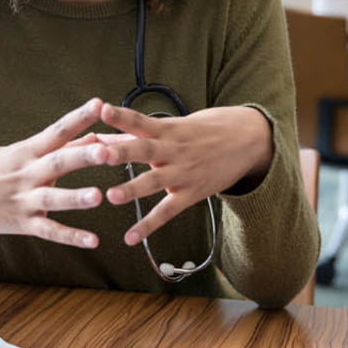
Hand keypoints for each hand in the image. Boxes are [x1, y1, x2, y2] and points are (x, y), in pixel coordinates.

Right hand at [0, 98, 111, 248]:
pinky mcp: (21, 223)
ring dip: (75, 197)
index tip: (100, 105)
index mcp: (27, 151)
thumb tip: (94, 134)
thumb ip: (60, 147)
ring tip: (99, 196)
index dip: (78, 118)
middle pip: (58, 162)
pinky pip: (49, 231)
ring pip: (52, 198)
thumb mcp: (20, 152)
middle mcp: (27, 173)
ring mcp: (23, 199)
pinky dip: (71, 236)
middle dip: (82, 156)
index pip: (57, 130)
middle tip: (107, 150)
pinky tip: (93, 240)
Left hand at [96, 103, 272, 244]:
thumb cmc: (207, 129)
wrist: (249, 140)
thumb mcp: (176, 125)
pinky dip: (149, 225)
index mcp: (168, 129)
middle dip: (121, 152)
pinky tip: (130, 238)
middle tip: (99, 152)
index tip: (101, 109)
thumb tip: (100, 135)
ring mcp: (183, 173)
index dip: (121, 116)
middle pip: (144, 150)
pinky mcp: (192, 193)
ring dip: (133, 188)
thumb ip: (137, 134)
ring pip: (155, 182)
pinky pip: (167, 211)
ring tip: (111, 196)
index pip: (140, 120)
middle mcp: (174, 150)